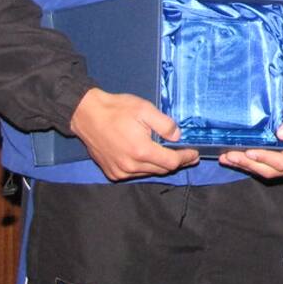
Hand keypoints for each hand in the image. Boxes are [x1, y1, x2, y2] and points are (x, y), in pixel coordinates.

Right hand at [70, 87, 198, 180]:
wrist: (87, 115)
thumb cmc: (117, 110)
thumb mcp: (145, 109)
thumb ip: (165, 124)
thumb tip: (178, 137)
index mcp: (141, 151)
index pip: (171, 162)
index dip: (186, 158)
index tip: (195, 154)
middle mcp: (130, 166)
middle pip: (162, 170)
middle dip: (177, 162)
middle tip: (188, 155)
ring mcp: (120, 172)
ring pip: (149, 173)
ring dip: (161, 165)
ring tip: (170, 155)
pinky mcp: (112, 173)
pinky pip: (135, 174)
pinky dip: (146, 167)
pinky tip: (149, 157)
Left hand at [220, 95, 282, 178]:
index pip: (281, 162)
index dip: (264, 158)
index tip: (248, 151)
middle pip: (270, 170)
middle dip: (248, 163)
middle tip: (230, 154)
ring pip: (264, 172)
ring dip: (244, 165)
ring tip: (227, 157)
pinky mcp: (278, 168)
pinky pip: (261, 169)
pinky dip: (246, 164)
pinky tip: (231, 159)